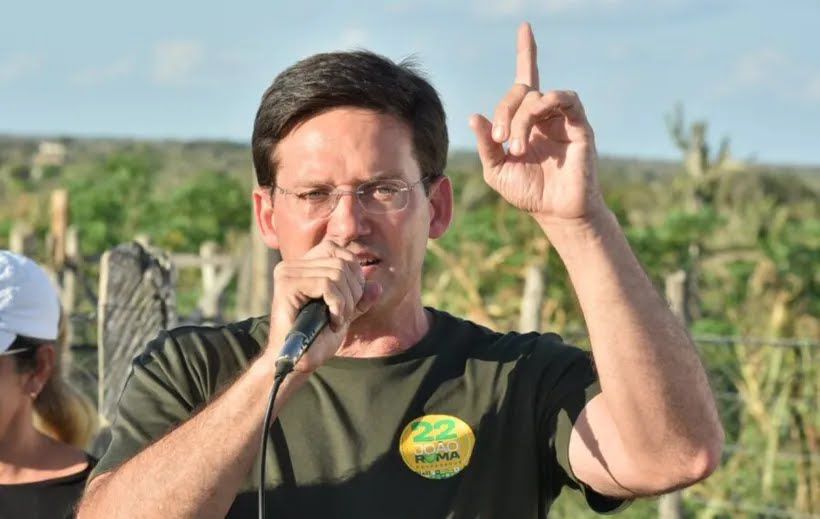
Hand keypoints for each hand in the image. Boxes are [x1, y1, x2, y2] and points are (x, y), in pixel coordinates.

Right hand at [267, 240, 381, 372]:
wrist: (295, 363)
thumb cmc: (316, 340)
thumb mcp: (344, 315)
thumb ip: (359, 299)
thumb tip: (377, 286)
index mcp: (304, 267)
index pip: (340, 252)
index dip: (355, 276)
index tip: (351, 303)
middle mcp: (292, 265)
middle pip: (342, 263)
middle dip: (353, 293)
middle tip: (344, 316)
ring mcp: (287, 273)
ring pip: (336, 273)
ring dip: (346, 303)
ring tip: (337, 321)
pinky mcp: (287, 284)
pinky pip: (326, 284)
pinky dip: (337, 305)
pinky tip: (333, 322)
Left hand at [469, 22, 604, 222]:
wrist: (555, 212)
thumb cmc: (528, 192)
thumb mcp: (497, 170)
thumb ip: (487, 145)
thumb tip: (474, 117)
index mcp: (526, 121)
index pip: (525, 79)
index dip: (527, 53)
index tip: (525, 27)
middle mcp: (545, 115)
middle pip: (520, 91)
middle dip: (503, 112)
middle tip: (500, 140)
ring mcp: (562, 118)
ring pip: (536, 96)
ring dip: (520, 119)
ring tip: (516, 147)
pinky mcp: (579, 125)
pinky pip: (565, 99)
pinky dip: (545, 105)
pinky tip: (533, 127)